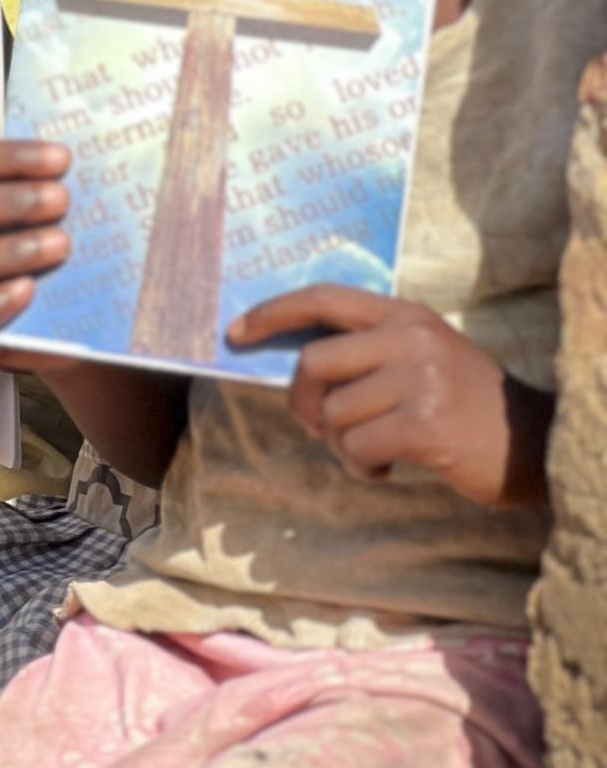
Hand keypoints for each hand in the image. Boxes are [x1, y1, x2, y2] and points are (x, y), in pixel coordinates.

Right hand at [0, 138, 76, 368]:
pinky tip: (27, 291)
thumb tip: (108, 152)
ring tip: (60, 246)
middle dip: (7, 202)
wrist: (82, 322)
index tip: (63, 159)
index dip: (9, 158)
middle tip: (62, 200)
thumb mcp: (81, 217)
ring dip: (6, 252)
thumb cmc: (76, 255)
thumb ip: (83, 187)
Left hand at [229, 287, 551, 508]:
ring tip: (374, 453)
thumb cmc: (463, 404)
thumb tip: (296, 365)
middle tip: (320, 427)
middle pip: (313, 363)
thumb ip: (369, 350)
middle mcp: (411, 338)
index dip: (273, 312)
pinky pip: (357, 447)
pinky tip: (386, 469)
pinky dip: (360, 467)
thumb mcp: (422, 356)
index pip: (324, 298)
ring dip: (342, 445)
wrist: (531, 442)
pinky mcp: (425, 424)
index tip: (236, 332)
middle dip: (303, 403)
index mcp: (405, 314)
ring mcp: (420, 379)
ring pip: (334, 414)